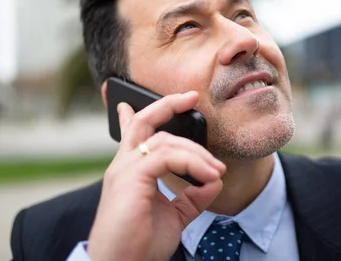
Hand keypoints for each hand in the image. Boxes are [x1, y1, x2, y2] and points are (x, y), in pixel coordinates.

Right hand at [87, 91, 225, 260]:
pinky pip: (168, 157)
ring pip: (165, 140)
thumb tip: (214, 182)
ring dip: (197, 152)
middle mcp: (124, 165)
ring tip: (216, 170)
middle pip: (145, 121)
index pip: (135, 132)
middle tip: (191, 98)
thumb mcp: (174, 216)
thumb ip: (192, 197)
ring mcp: (125, 169)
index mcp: (130, 171)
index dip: (148, 112)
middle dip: (168, 104)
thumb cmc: (139, 244)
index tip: (166, 100)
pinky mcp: (132, 177)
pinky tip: (208, 177)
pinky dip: (193, 163)